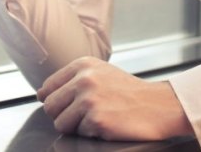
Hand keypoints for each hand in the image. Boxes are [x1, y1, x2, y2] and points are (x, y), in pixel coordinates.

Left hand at [38, 58, 192, 141]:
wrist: (158, 106)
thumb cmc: (129, 92)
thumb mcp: (100, 73)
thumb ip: (72, 80)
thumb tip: (42, 94)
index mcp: (82, 65)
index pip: (48, 87)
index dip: (55, 101)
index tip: (68, 105)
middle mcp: (83, 79)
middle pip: (50, 107)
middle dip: (63, 116)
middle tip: (84, 116)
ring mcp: (89, 100)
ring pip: (61, 124)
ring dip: (77, 127)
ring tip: (97, 119)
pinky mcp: (97, 120)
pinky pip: (80, 134)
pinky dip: (92, 133)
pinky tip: (108, 124)